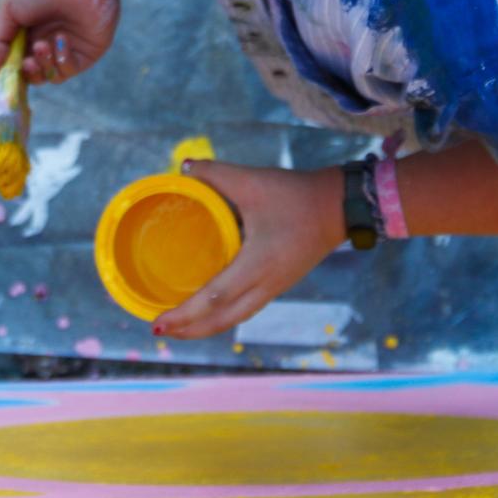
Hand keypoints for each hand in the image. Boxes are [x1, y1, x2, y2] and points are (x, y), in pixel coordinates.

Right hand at [0, 0, 120, 83]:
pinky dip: (63, 59)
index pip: (14, 64)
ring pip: (50, 76)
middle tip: (26, 62)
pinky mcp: (87, 52)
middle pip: (32, 76)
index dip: (9, 72)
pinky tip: (61, 39)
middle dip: (27, 73)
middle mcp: (45, 43)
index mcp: (25, 34)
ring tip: (43, 45)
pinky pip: (70, 69)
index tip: (3, 73)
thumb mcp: (7, 8)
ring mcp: (66, 49)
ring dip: (44, 66)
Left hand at [154, 161, 344, 339]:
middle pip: (221, 321)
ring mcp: (274, 288)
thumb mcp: (252, 180)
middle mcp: (265, 284)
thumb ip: (215, 173)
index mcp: (257, 264)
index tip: (158, 321)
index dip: (184, 315)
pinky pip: (245, 310)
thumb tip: (184, 167)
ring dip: (205, 327)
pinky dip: (222, 316)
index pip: (213, 300)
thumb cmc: (295, 195)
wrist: (339, 206)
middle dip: (189, 330)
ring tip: (180, 327)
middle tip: (159, 329)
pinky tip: (210, 310)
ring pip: (234, 319)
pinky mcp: (279, 284)